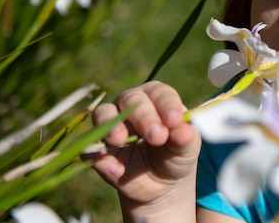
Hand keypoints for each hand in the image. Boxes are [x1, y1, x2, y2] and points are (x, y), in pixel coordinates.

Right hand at [91, 81, 199, 219]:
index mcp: (157, 98)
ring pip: (103, 114)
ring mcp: (112, 125)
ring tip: (120, 141)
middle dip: (143, 117)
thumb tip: (183, 131)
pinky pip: (91, 149)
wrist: (162, 183)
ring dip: (111, 126)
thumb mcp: (187, 147)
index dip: (167, 105)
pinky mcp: (99, 150)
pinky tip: (117, 170)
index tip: (175, 121)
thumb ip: (185, 138)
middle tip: (156, 136)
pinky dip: (101, 158)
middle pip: (131, 99)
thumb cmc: (176, 154)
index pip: (160, 93)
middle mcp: (131, 105)